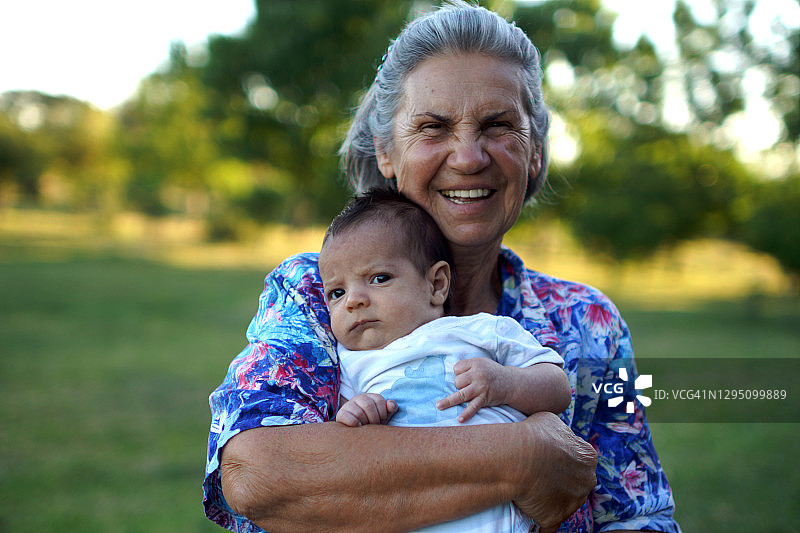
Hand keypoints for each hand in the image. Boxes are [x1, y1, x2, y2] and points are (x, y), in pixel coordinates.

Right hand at [336, 393, 397, 426]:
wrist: (355, 432)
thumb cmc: (371, 423)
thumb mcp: (382, 417)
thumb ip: (389, 410)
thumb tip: (391, 405)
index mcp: (370, 397)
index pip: (379, 400)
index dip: (383, 413)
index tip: (381, 420)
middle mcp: (359, 398)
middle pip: (368, 405)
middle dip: (374, 419)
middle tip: (374, 426)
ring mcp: (349, 405)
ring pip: (359, 412)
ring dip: (365, 423)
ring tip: (366, 427)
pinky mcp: (341, 414)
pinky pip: (349, 418)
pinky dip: (355, 425)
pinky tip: (358, 428)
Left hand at [436, 357, 508, 422]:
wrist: (511, 383)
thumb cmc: (492, 373)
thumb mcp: (481, 363)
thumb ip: (468, 367)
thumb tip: (452, 376)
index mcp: (476, 363)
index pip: (457, 369)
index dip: (459, 374)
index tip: (466, 376)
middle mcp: (478, 375)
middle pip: (457, 382)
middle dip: (459, 386)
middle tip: (470, 386)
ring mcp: (481, 388)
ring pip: (461, 394)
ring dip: (449, 401)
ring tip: (439, 406)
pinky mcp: (485, 399)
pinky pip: (473, 407)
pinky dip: (467, 413)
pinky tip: (460, 419)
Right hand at [513, 412, 597, 531]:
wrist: (519, 456)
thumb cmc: (533, 434)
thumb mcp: (552, 422)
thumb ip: (561, 434)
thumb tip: (558, 437)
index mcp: (587, 456)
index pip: (579, 461)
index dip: (562, 460)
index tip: (547, 460)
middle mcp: (586, 480)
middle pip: (576, 483)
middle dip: (561, 481)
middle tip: (539, 475)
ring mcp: (573, 501)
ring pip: (565, 503)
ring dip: (551, 499)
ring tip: (531, 493)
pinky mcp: (556, 517)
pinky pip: (549, 524)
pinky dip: (542, 522)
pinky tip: (531, 517)